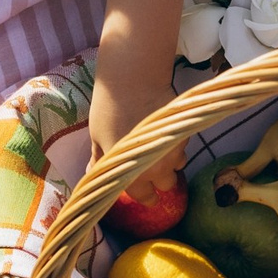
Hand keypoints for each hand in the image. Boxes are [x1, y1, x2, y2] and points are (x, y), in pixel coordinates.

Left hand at [88, 70, 185, 204]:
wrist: (133, 79)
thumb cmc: (109, 110)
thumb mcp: (97, 138)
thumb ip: (100, 161)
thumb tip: (92, 173)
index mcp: (133, 175)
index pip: (146, 198)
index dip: (146, 195)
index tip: (144, 191)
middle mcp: (157, 168)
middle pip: (167, 185)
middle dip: (160, 178)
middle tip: (151, 165)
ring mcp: (174, 151)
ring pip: (178, 165)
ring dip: (170, 159)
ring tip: (157, 143)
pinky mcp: (185, 133)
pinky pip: (182, 145)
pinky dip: (175, 141)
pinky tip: (163, 127)